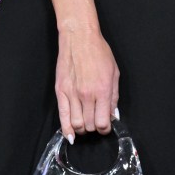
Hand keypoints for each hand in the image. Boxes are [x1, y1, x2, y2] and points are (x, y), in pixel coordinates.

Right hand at [55, 28, 119, 142]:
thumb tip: (114, 115)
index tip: (106, 126)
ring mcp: (72, 94)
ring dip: (83, 128)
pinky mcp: (61, 92)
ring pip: (77, 124)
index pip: (103, 122)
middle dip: (95, 127)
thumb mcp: (114, 72)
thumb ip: (114, 96)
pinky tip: (71, 135)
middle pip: (90, 125)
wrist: (79, 39)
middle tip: (97, 121)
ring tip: (86, 124)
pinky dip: (67, 129)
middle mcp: (87, 95)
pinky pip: (62, 117)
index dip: (106, 128)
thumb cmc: (99, 52)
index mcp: (103, 90)